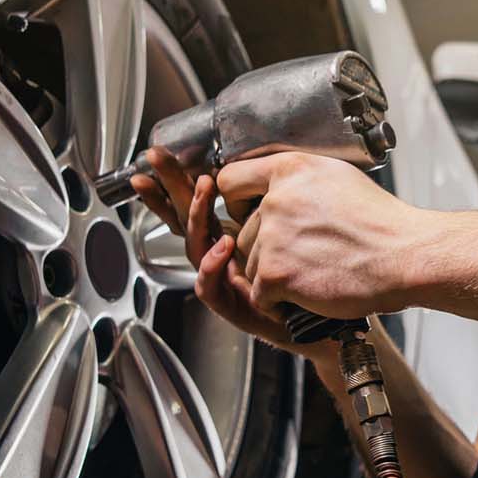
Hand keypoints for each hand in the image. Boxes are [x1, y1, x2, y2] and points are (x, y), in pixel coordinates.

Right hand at [129, 147, 315, 357]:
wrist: (322, 320)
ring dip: (196, 217)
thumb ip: (269, 203)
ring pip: (194, 248)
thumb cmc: (304, 273)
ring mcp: (221, 281)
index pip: (193, 204)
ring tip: (204, 191)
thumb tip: (265, 164)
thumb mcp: (283, 228)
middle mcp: (218, 257)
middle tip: (155, 163)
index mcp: (226, 234)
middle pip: (183, 220)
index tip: (156, 156)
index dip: (173, 181)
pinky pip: (209, 287)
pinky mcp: (230, 306)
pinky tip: (222, 245)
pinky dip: (212, 266)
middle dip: (166, 189)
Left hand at [215, 152, 426, 318]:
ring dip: (275, 275)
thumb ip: (298, 180)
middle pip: (242, 231)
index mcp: (290, 169)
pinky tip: (308, 292)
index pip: (231, 180)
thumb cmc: (381, 224)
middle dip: (265, 248)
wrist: (406, 256)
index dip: (236, 200)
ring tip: (314, 272)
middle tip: (302, 255)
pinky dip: (279, 301)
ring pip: (251, 264)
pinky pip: (259, 293)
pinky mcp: (276, 273)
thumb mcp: (337, 178)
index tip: (245, 212)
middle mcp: (276, 199)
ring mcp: (273, 236)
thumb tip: (273, 189)